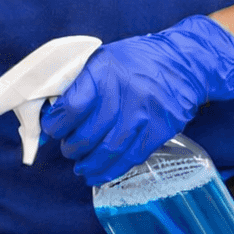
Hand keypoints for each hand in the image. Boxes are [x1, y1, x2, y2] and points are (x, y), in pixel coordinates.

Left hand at [40, 15, 233, 184]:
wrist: (183, 63)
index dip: (57, 124)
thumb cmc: (135, 61)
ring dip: (90, 164)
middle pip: (89, 134)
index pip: (73, 106)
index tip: (52, 129)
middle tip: (68, 150)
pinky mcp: (159, 131)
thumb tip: (50, 116)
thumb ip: (78, 86)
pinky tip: (100, 173)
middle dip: (72, 148)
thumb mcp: (102, 60)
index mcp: (104, 71)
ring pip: (109, 151)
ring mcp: (144, 114)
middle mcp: (124, 93)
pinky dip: (112, 169)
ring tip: (81, 166)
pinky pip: (131, 157)